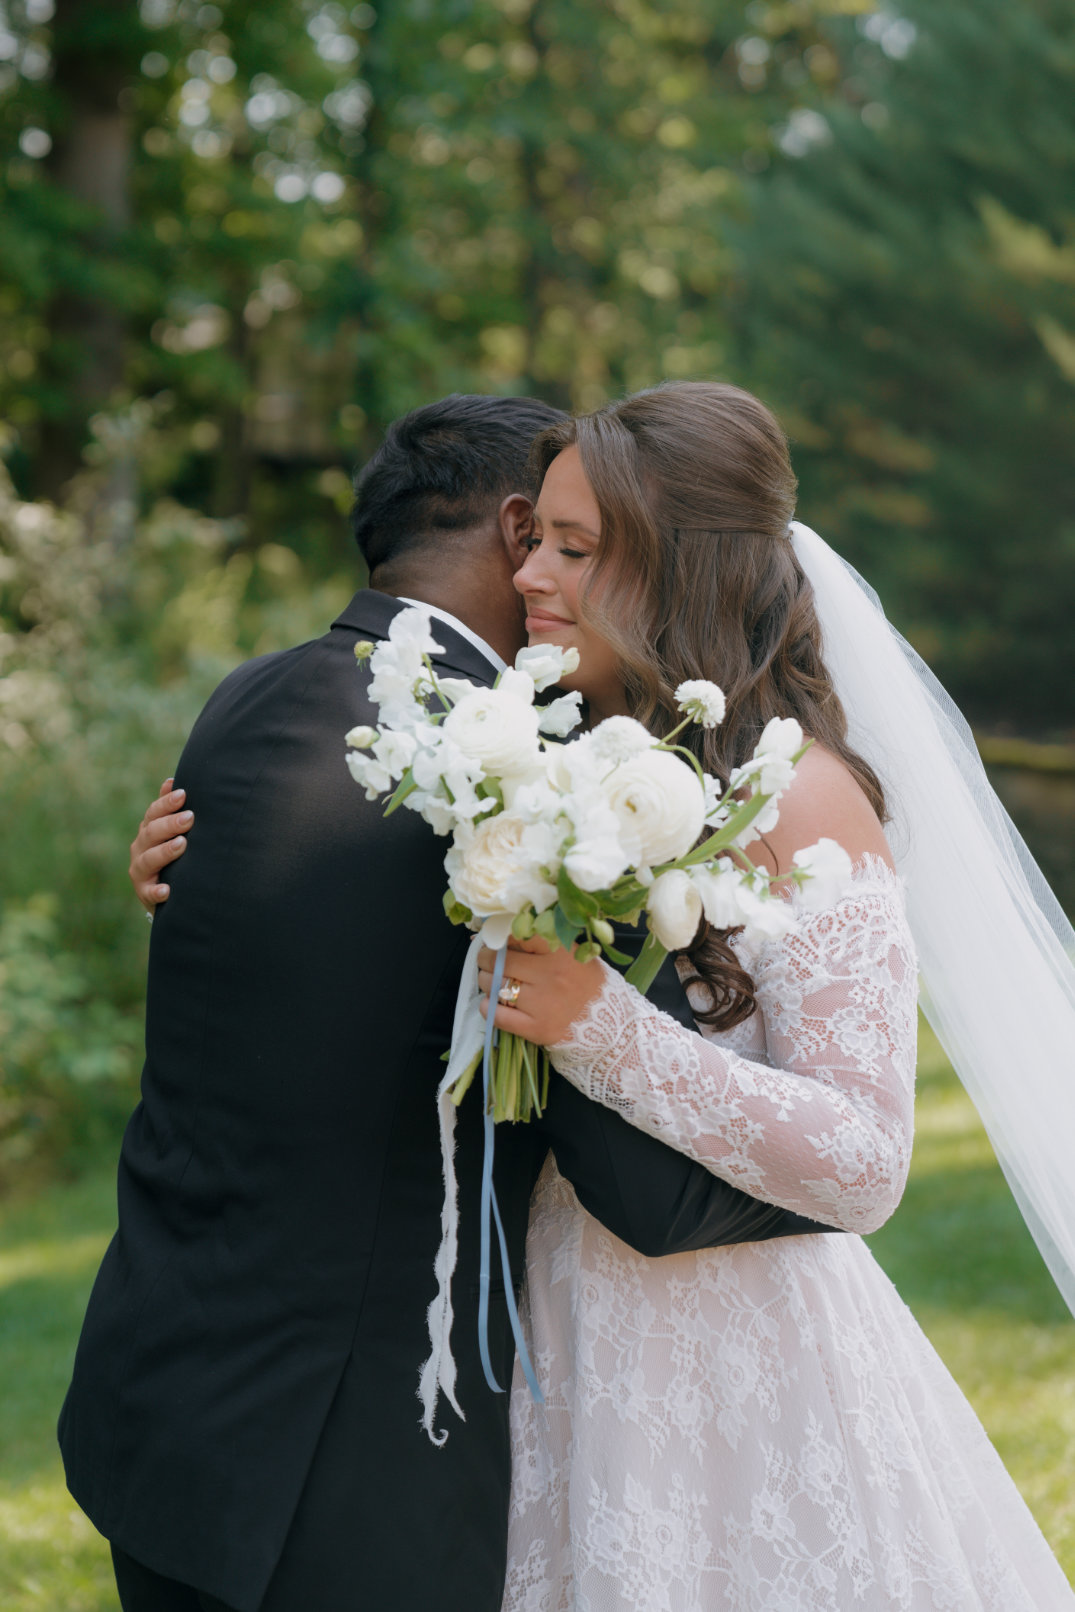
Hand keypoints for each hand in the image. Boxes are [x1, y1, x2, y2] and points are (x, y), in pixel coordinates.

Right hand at [130, 778, 191, 912]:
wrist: (168, 893)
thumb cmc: (174, 856)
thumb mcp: (170, 833)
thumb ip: (170, 810)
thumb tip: (172, 781)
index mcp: (148, 830)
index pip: (154, 813)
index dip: (166, 803)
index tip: (183, 794)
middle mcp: (140, 848)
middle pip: (151, 833)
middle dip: (170, 824)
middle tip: (190, 817)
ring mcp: (140, 871)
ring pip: (148, 859)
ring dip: (165, 852)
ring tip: (182, 844)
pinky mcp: (144, 893)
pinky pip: (149, 893)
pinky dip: (157, 891)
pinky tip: (167, 890)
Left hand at [477, 935, 605, 1045]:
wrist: (608, 1022)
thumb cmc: (583, 981)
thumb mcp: (570, 953)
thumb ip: (538, 942)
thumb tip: (496, 934)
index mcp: (559, 952)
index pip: (518, 935)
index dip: (501, 938)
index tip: (497, 942)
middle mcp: (551, 976)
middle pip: (500, 961)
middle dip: (487, 960)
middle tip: (488, 962)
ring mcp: (543, 1004)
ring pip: (495, 986)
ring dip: (487, 982)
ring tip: (494, 982)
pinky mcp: (537, 1028)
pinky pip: (498, 1015)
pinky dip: (488, 1007)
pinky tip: (491, 1003)